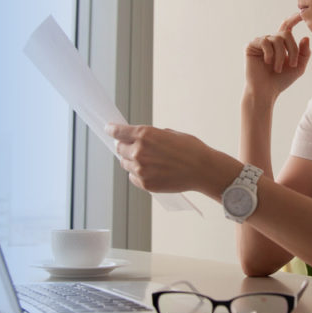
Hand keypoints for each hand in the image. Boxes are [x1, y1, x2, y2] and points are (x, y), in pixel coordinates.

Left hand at [106, 124, 238, 195]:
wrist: (203, 170)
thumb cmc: (190, 149)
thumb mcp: (169, 133)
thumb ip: (150, 136)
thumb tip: (137, 140)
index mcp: (145, 135)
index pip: (118, 132)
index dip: (111, 130)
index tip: (108, 129)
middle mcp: (139, 151)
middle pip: (119, 148)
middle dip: (123, 146)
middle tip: (131, 147)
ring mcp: (140, 169)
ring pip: (125, 164)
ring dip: (131, 161)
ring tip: (148, 161)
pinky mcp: (145, 184)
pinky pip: (133, 177)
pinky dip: (138, 174)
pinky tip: (152, 171)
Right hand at [245, 12, 310, 100]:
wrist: (266, 91)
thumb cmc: (281, 81)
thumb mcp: (298, 67)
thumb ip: (304, 53)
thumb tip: (305, 37)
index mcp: (281, 44)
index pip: (288, 27)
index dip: (294, 18)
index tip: (302, 13)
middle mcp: (271, 41)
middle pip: (286, 34)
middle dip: (293, 49)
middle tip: (293, 64)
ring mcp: (260, 42)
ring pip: (276, 39)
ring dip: (281, 55)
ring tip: (278, 69)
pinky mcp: (251, 46)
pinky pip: (264, 42)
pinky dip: (270, 53)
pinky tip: (268, 62)